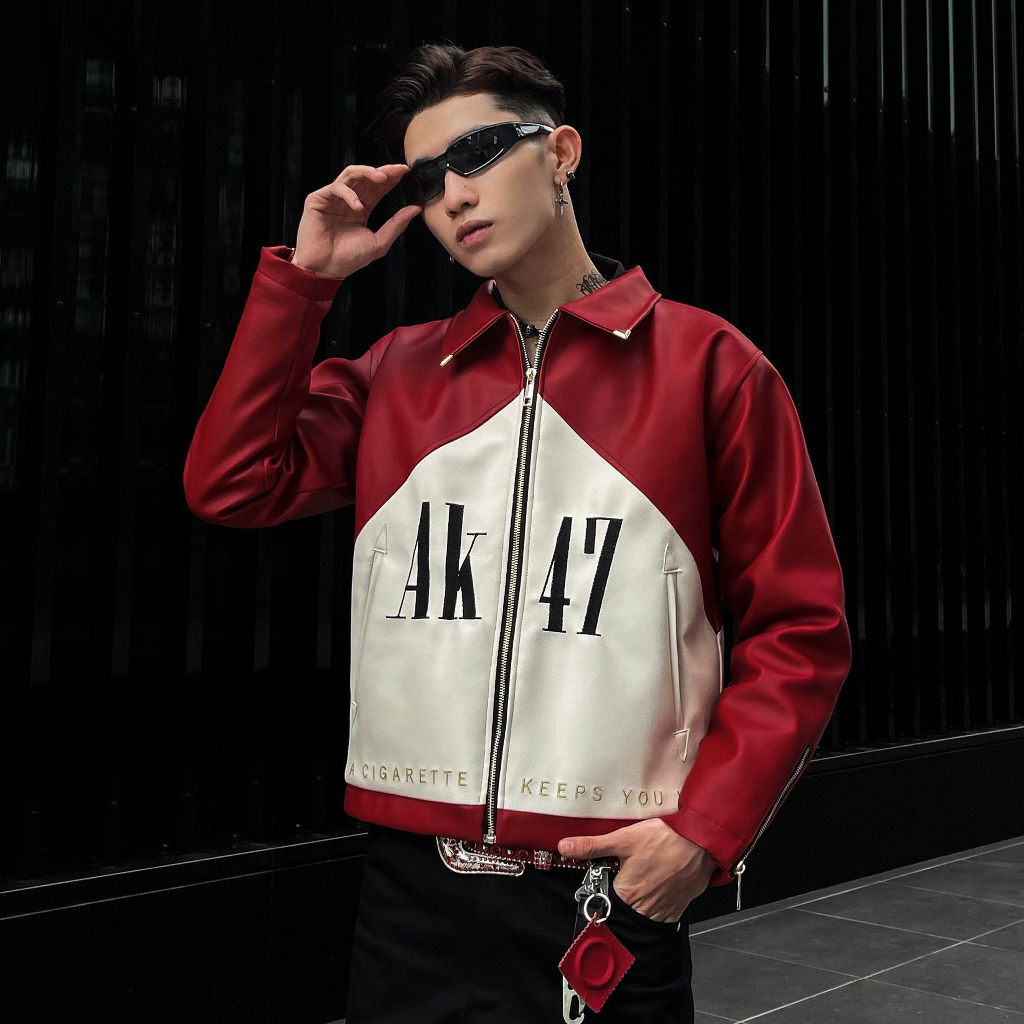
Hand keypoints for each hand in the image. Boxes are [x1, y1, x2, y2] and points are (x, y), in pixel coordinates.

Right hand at [292, 164, 421, 278]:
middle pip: (366, 177)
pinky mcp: (318, 199)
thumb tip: (416, 209)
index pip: (377, 187)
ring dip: (367, 172)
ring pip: (350, 174)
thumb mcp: (379, 243)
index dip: (391, 178)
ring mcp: (333, 198)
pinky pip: (336, 188)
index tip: (406, 172)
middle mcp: (348, 200)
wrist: (325, 269)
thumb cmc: (348, 259)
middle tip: (397, 170)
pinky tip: (358, 206)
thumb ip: (396, 225)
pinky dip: (349, 194)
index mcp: (361, 208)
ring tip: (382, 178)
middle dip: (383, 171)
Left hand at [558, 818, 717, 922]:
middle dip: (625, 888)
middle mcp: (645, 908)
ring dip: (643, 895)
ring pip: (645, 909)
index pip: (606, 898)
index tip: (610, 873)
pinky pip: (665, 910)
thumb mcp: (624, 838)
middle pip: (626, 905)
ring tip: (648, 871)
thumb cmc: (666, 839)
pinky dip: (661, 898)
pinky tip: (663, 878)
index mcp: (627, 893)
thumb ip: (593, 846)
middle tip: (632, 868)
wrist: (702, 841)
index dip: (606, 884)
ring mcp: (665, 910)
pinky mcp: (680, 907)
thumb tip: (565, 847)